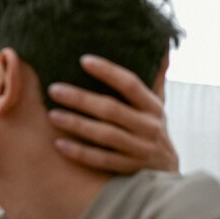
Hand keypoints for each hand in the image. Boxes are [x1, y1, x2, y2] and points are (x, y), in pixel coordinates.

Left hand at [48, 54, 177, 173]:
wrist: (167, 172)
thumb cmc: (151, 130)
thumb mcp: (156, 105)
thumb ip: (154, 77)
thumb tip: (162, 46)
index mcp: (153, 106)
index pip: (130, 84)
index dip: (108, 72)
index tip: (83, 60)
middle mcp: (149, 127)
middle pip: (112, 110)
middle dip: (81, 99)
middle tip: (54, 89)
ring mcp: (140, 150)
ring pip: (105, 135)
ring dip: (77, 125)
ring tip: (52, 115)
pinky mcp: (129, 169)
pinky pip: (102, 161)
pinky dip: (80, 153)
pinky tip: (58, 144)